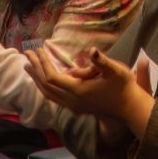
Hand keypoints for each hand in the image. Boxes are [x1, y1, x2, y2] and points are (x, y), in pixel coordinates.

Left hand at [24, 44, 152, 137]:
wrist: (130, 109)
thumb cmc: (125, 87)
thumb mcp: (116, 71)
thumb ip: (102, 61)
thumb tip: (92, 50)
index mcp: (79, 91)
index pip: (52, 77)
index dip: (43, 63)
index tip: (38, 49)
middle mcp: (72, 101)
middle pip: (46, 85)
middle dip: (35, 69)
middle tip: (27, 54)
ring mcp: (73, 107)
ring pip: (48, 94)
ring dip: (37, 79)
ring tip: (28, 67)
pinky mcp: (76, 108)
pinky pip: (54, 98)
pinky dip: (45, 87)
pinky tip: (43, 81)